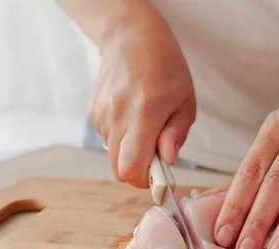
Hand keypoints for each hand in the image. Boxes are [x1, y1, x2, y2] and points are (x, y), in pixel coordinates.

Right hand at [88, 2, 195, 186]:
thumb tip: (168, 161)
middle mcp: (118, 115)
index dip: (146, 181)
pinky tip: (132, 115)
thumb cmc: (165, 66)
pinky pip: (108, 140)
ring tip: (146, 124)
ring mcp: (101, 114)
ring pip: (113, 155)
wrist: (130, 36)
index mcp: (145, 112)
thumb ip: (176, 134)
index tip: (161, 174)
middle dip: (139, 172)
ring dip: (131, 151)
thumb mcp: (185, 101)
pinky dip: (122, 138)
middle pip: (119, 170)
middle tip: (156, 154)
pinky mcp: (93, 113)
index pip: (132, 169)